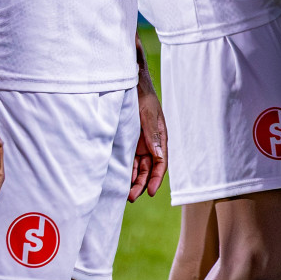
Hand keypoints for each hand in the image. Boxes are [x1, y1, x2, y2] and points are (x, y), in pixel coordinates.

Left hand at [129, 59, 166, 200]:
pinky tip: (119, 180)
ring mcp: (138, 143)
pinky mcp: (127, 141)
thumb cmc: (141, 95)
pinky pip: (127, 160)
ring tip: (124, 194)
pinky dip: (125, 171)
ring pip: (138, 167)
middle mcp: (150, 143)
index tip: (151, 192)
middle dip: (142, 184)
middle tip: (131, 197)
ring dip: (133, 180)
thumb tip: (159, 157)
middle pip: (149, 168)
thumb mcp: (147, 114)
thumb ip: (152, 134)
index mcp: (160, 137)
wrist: (127, 82)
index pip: (161, 163)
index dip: (157, 178)